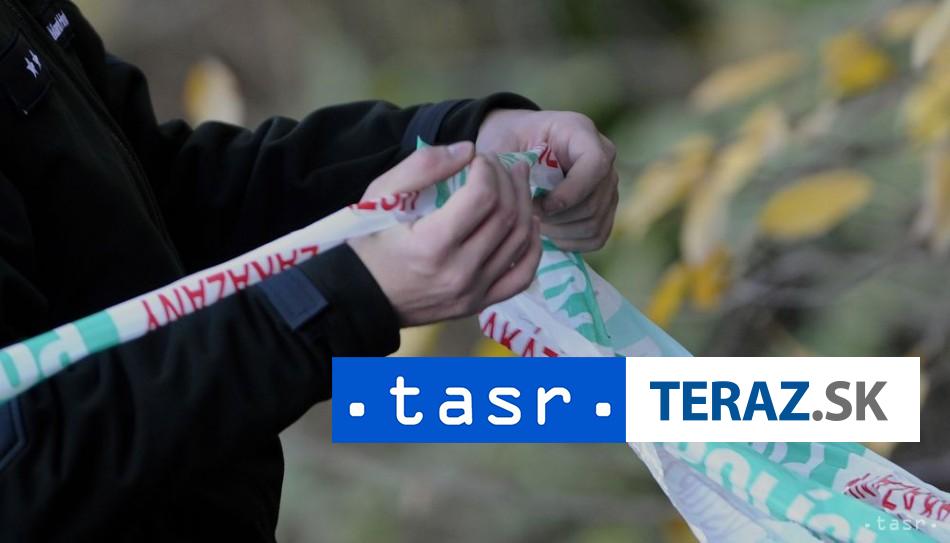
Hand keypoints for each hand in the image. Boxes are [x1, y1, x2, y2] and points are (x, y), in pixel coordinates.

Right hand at [349, 142, 541, 326]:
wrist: (359, 299)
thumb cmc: (368, 244)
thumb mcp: (380, 196)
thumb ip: (422, 167)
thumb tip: (468, 150)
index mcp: (433, 244)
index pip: (483, 196)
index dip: (488, 168)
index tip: (478, 158)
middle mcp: (460, 272)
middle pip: (506, 215)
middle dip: (509, 180)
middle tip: (501, 164)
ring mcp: (473, 292)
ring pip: (520, 241)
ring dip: (524, 205)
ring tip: (517, 183)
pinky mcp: (479, 304)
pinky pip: (522, 276)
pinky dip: (532, 247)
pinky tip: (528, 224)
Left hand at [477, 109, 618, 251]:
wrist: (520, 142)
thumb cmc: (509, 140)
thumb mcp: (500, 142)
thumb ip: (504, 164)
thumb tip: (509, 194)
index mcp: (580, 132)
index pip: (595, 165)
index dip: (568, 193)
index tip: (536, 205)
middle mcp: (604, 156)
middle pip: (593, 202)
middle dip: (556, 218)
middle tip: (526, 215)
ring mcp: (608, 183)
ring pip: (594, 223)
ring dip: (559, 231)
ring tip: (533, 222)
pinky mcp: (606, 207)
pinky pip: (596, 236)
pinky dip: (570, 241)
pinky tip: (547, 232)